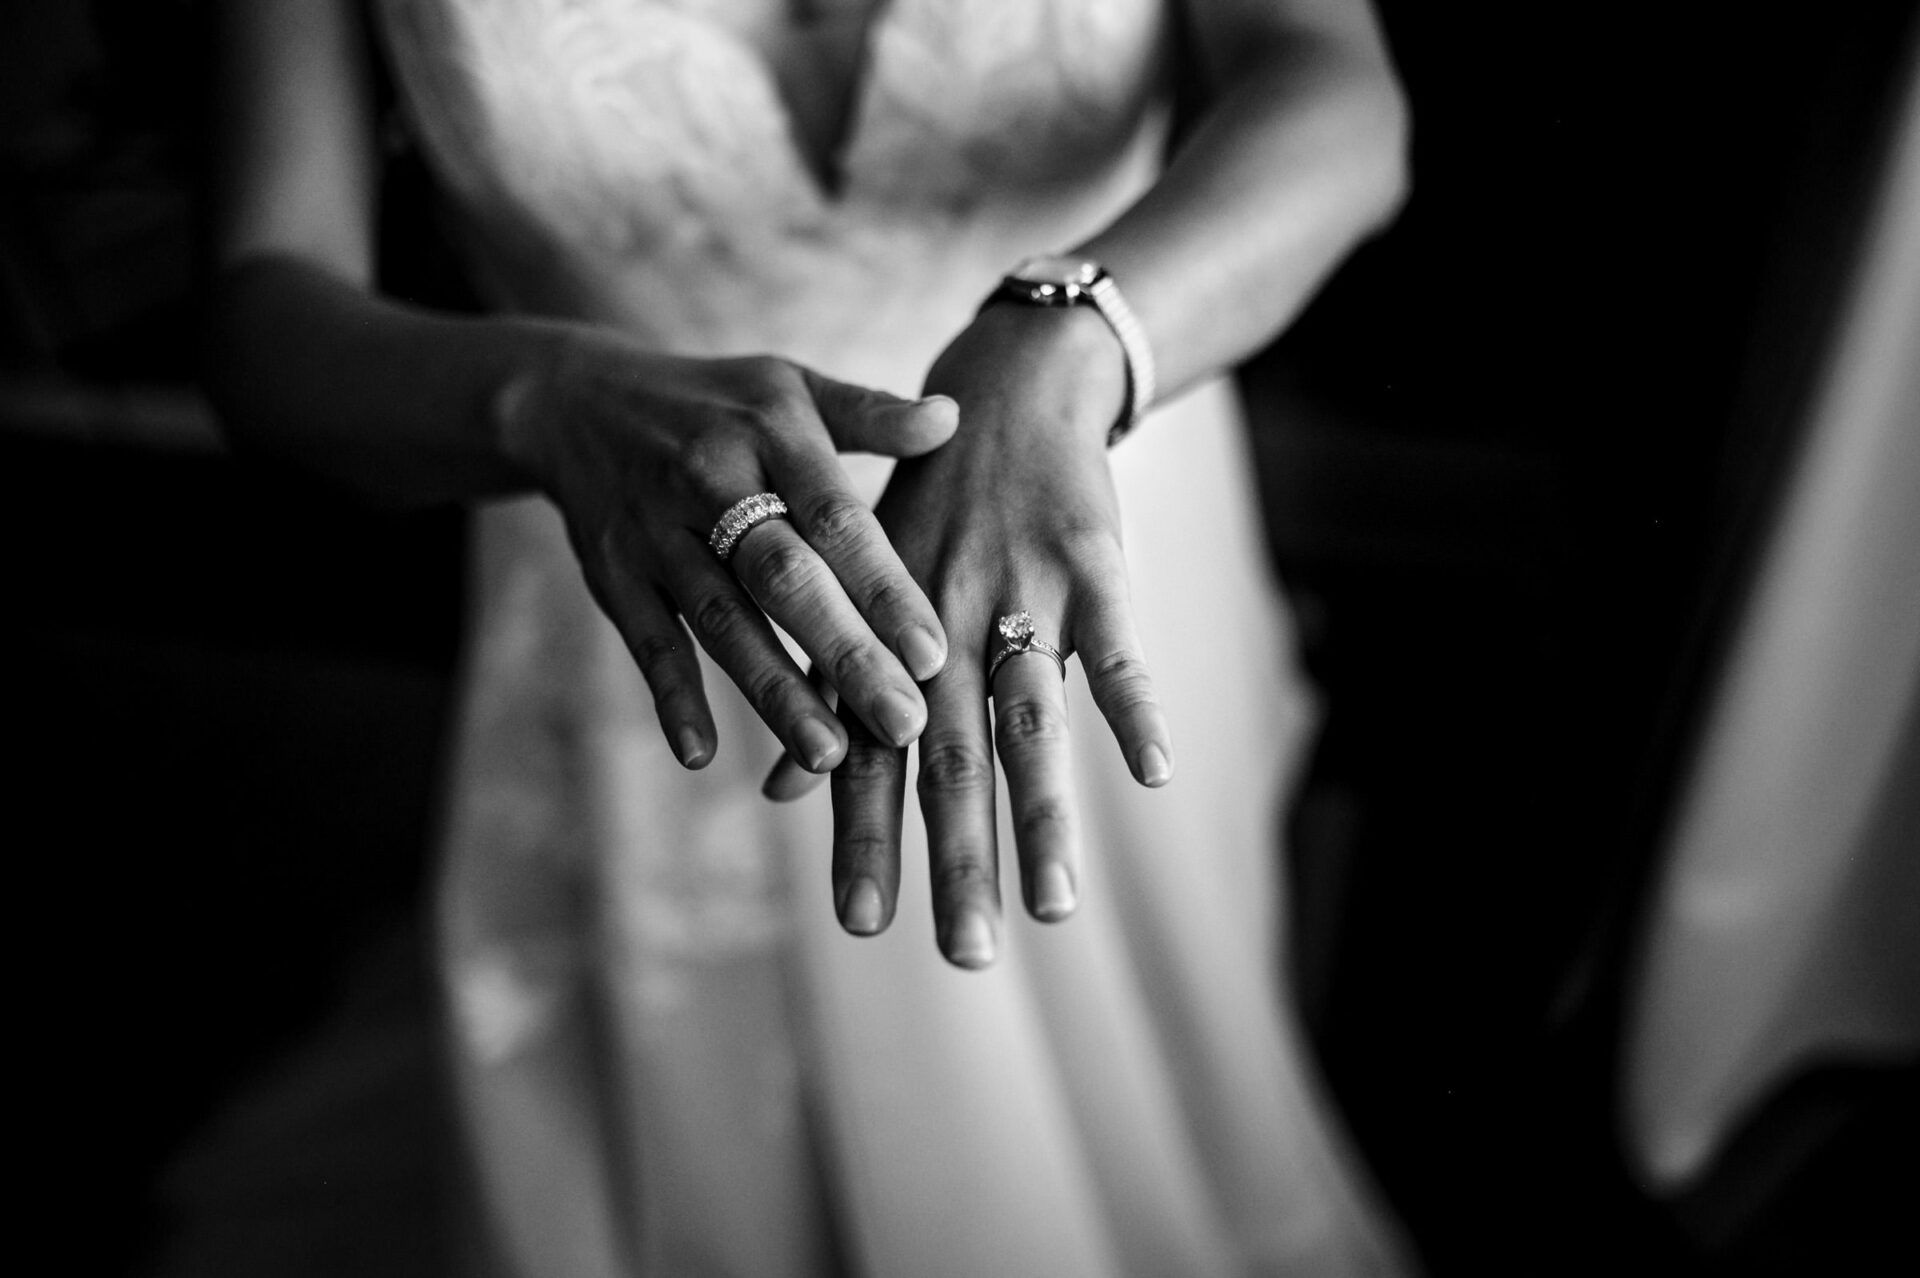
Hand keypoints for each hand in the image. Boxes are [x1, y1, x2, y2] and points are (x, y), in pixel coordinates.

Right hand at [503, 326, 956, 770]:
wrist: (577, 399)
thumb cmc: (719, 405)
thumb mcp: (791, 388)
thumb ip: (870, 414)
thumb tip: (951, 418)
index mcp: (773, 435)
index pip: (837, 520)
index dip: (885, 588)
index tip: (934, 654)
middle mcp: (711, 483)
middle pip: (784, 579)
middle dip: (845, 655)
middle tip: (902, 724)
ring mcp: (657, 534)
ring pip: (722, 621)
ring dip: (772, 691)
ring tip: (828, 756)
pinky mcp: (614, 574)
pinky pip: (646, 641)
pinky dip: (671, 697)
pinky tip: (701, 755)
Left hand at [766, 304, 1173, 965]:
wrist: (1009, 388)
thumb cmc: (930, 506)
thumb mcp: (862, 586)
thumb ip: (831, 692)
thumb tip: (776, 793)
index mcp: (889, 639)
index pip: (870, 757)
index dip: (864, 839)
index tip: (860, 927)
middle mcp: (943, 626)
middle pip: (948, 759)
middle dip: (955, 861)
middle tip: (966, 957)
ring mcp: (1019, 596)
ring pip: (1029, 720)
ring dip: (1043, 817)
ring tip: (1054, 907)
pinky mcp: (1091, 564)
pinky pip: (1116, 646)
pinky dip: (1134, 704)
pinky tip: (1152, 771)